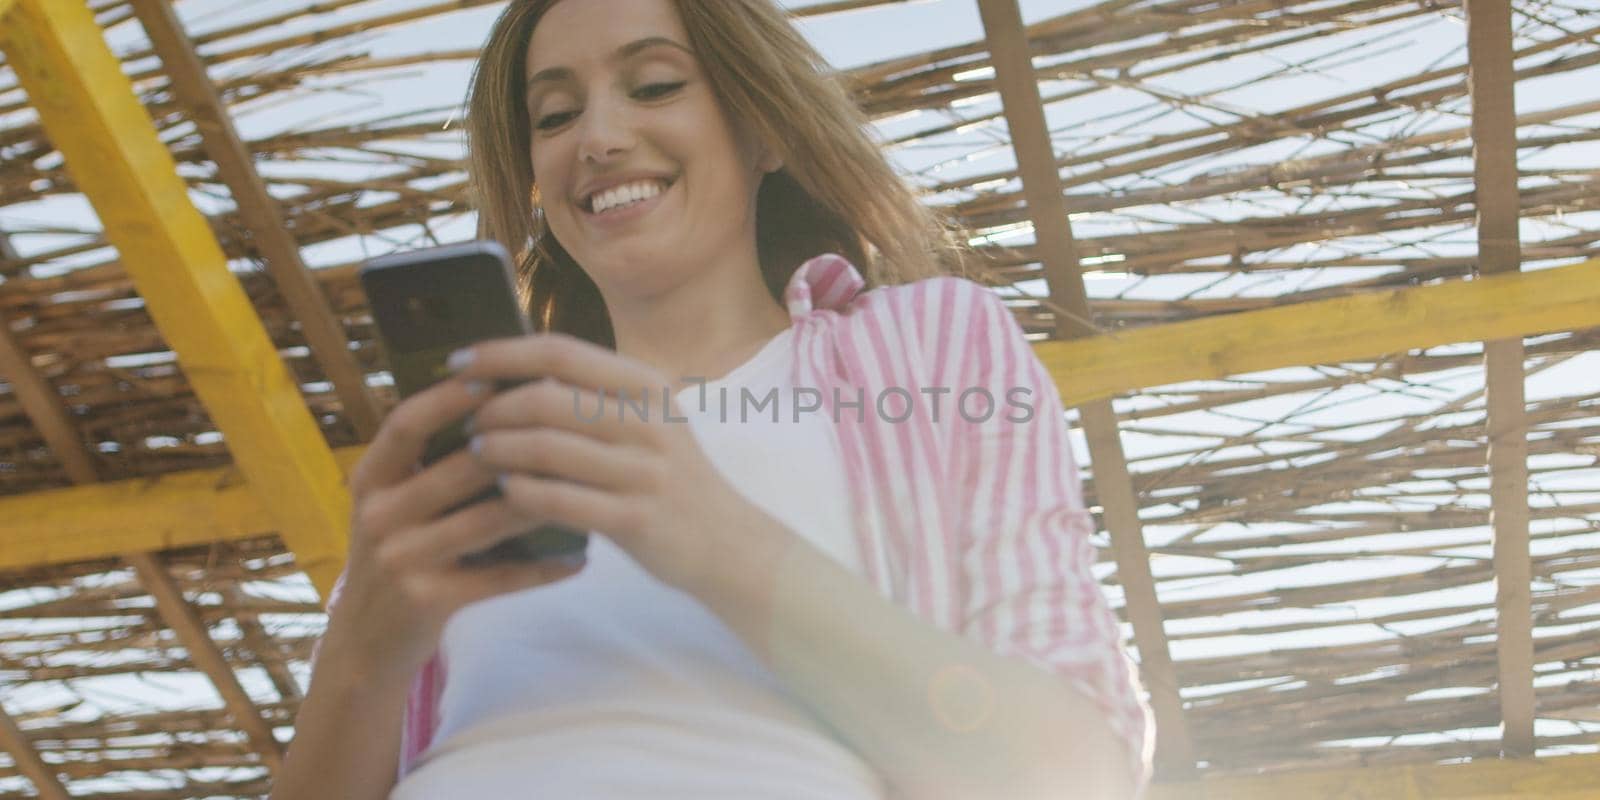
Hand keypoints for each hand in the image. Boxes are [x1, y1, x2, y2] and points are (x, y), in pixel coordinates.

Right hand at [330, 375, 587, 674]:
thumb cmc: (398, 554)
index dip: (449, 397)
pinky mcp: (427, 600)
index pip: (406, 424)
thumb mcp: (395, 504)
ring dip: (541, 501)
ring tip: (588, 485)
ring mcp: (400, 560)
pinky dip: (542, 568)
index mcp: (370, 480)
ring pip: (484, 521)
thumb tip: (497, 398)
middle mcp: (378, 515)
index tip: (497, 377)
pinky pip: (498, 578)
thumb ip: (429, 461)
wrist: (365, 642)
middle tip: (570, 427)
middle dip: (516, 447)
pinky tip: (579, 558)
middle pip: (457, 469)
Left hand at [452, 332, 781, 594]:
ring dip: (499, 450)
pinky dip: (522, 493)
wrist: (731, 545)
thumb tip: (515, 375)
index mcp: (647, 387)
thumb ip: (595, 397)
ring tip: (476, 454)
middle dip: (493, 408)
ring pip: (548, 448)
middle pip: (547, 398)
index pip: (561, 352)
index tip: (459, 361)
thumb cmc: (673, 480)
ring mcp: (645, 471)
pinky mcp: (636, 519)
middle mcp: (649, 422)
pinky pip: (561, 499)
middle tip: (466, 421)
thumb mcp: (649, 423)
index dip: (501, 353)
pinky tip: (505, 493)